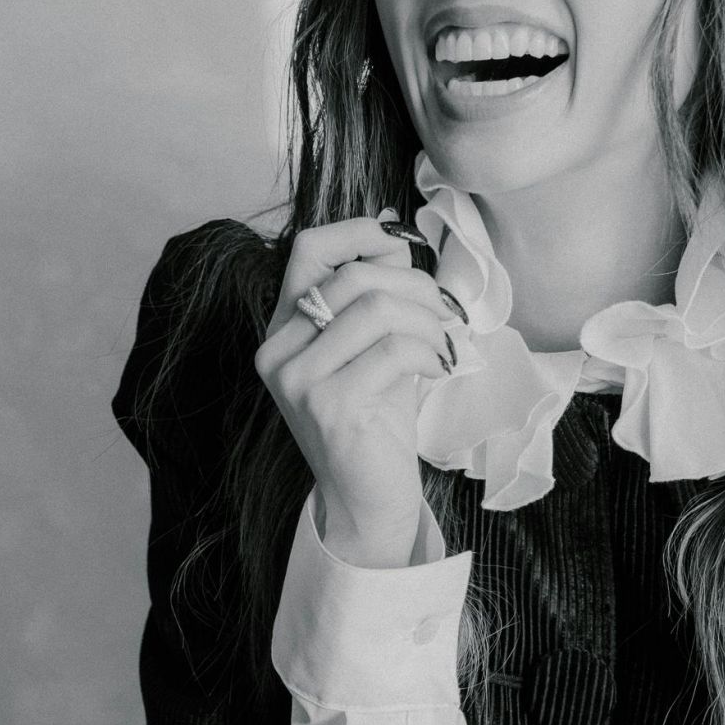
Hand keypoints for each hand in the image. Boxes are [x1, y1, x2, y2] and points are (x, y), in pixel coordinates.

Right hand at [254, 211, 461, 565]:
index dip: (357, 232)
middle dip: (413, 285)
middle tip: (445, 311)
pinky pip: (393, 350)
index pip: (307, 249)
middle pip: (352, 276)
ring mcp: (299, 380)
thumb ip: (375, 291)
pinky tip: (439, 367)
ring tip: (443, 343)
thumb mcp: (374, 345)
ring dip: (427, 320)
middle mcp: (278, 350)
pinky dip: (429, 351)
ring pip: (376, 309)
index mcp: (284, 328)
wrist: (367, 497)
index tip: (401, 240)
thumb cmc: (375, 421)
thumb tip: (389, 227)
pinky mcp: (330, 406)